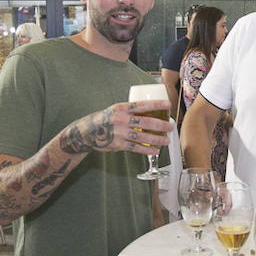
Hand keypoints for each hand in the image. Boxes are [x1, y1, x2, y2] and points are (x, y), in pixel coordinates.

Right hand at [58, 100, 173, 157]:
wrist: (85, 133)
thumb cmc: (103, 120)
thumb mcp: (115, 111)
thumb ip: (129, 112)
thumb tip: (149, 113)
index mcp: (121, 108)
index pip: (142, 105)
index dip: (156, 105)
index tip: (168, 105)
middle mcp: (120, 119)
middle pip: (145, 122)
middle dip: (161, 125)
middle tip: (170, 127)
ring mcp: (119, 133)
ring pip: (143, 137)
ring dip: (157, 140)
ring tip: (166, 141)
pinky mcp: (118, 145)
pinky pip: (135, 148)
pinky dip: (147, 150)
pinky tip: (155, 151)